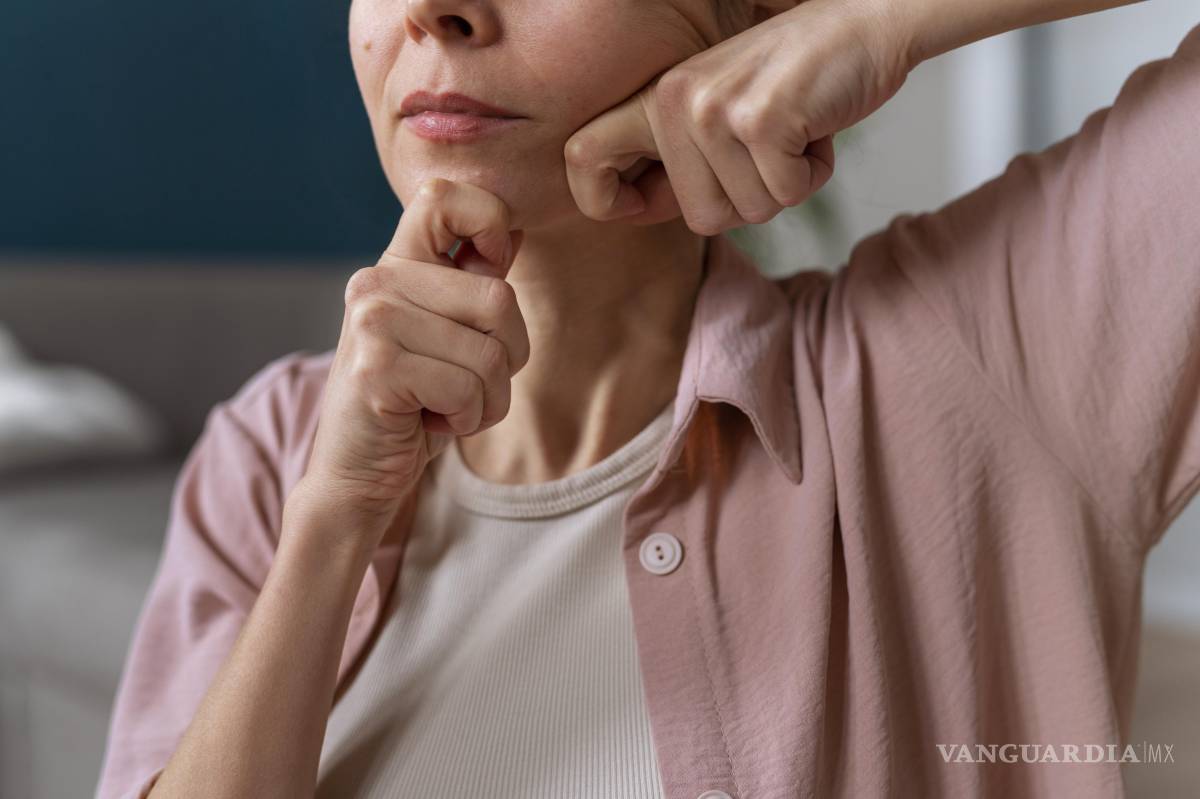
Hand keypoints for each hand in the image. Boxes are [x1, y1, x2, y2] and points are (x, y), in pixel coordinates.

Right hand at [291, 178, 528, 544]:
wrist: (357, 477)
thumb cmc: (413, 407)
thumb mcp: (448, 339)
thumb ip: (473, 285)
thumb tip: (512, 232)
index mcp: (395, 265)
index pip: (443, 197)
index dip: (488, 221)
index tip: (490, 270)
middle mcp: (377, 281)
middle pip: (500, 299)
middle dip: (506, 358)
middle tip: (463, 384)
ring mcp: (372, 322)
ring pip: (491, 353)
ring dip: (487, 400)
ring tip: (444, 408)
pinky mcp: (376, 368)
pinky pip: (469, 389)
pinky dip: (466, 420)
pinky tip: (427, 424)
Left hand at [563, 0, 913, 234]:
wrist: (864, 23)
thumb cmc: (792, 80)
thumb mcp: (714, 112)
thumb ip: (674, 159)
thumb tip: (639, 208)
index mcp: (653, 99)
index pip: (581, 159)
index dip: (606, 201)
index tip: (646, 204)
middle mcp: (674, 100)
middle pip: (700, 218)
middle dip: (748, 200)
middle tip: (768, 150)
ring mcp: (714, 110)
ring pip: (747, 213)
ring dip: (784, 186)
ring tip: (792, 132)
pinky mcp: (761, 120)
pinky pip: (787, 196)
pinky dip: (813, 175)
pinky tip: (814, 129)